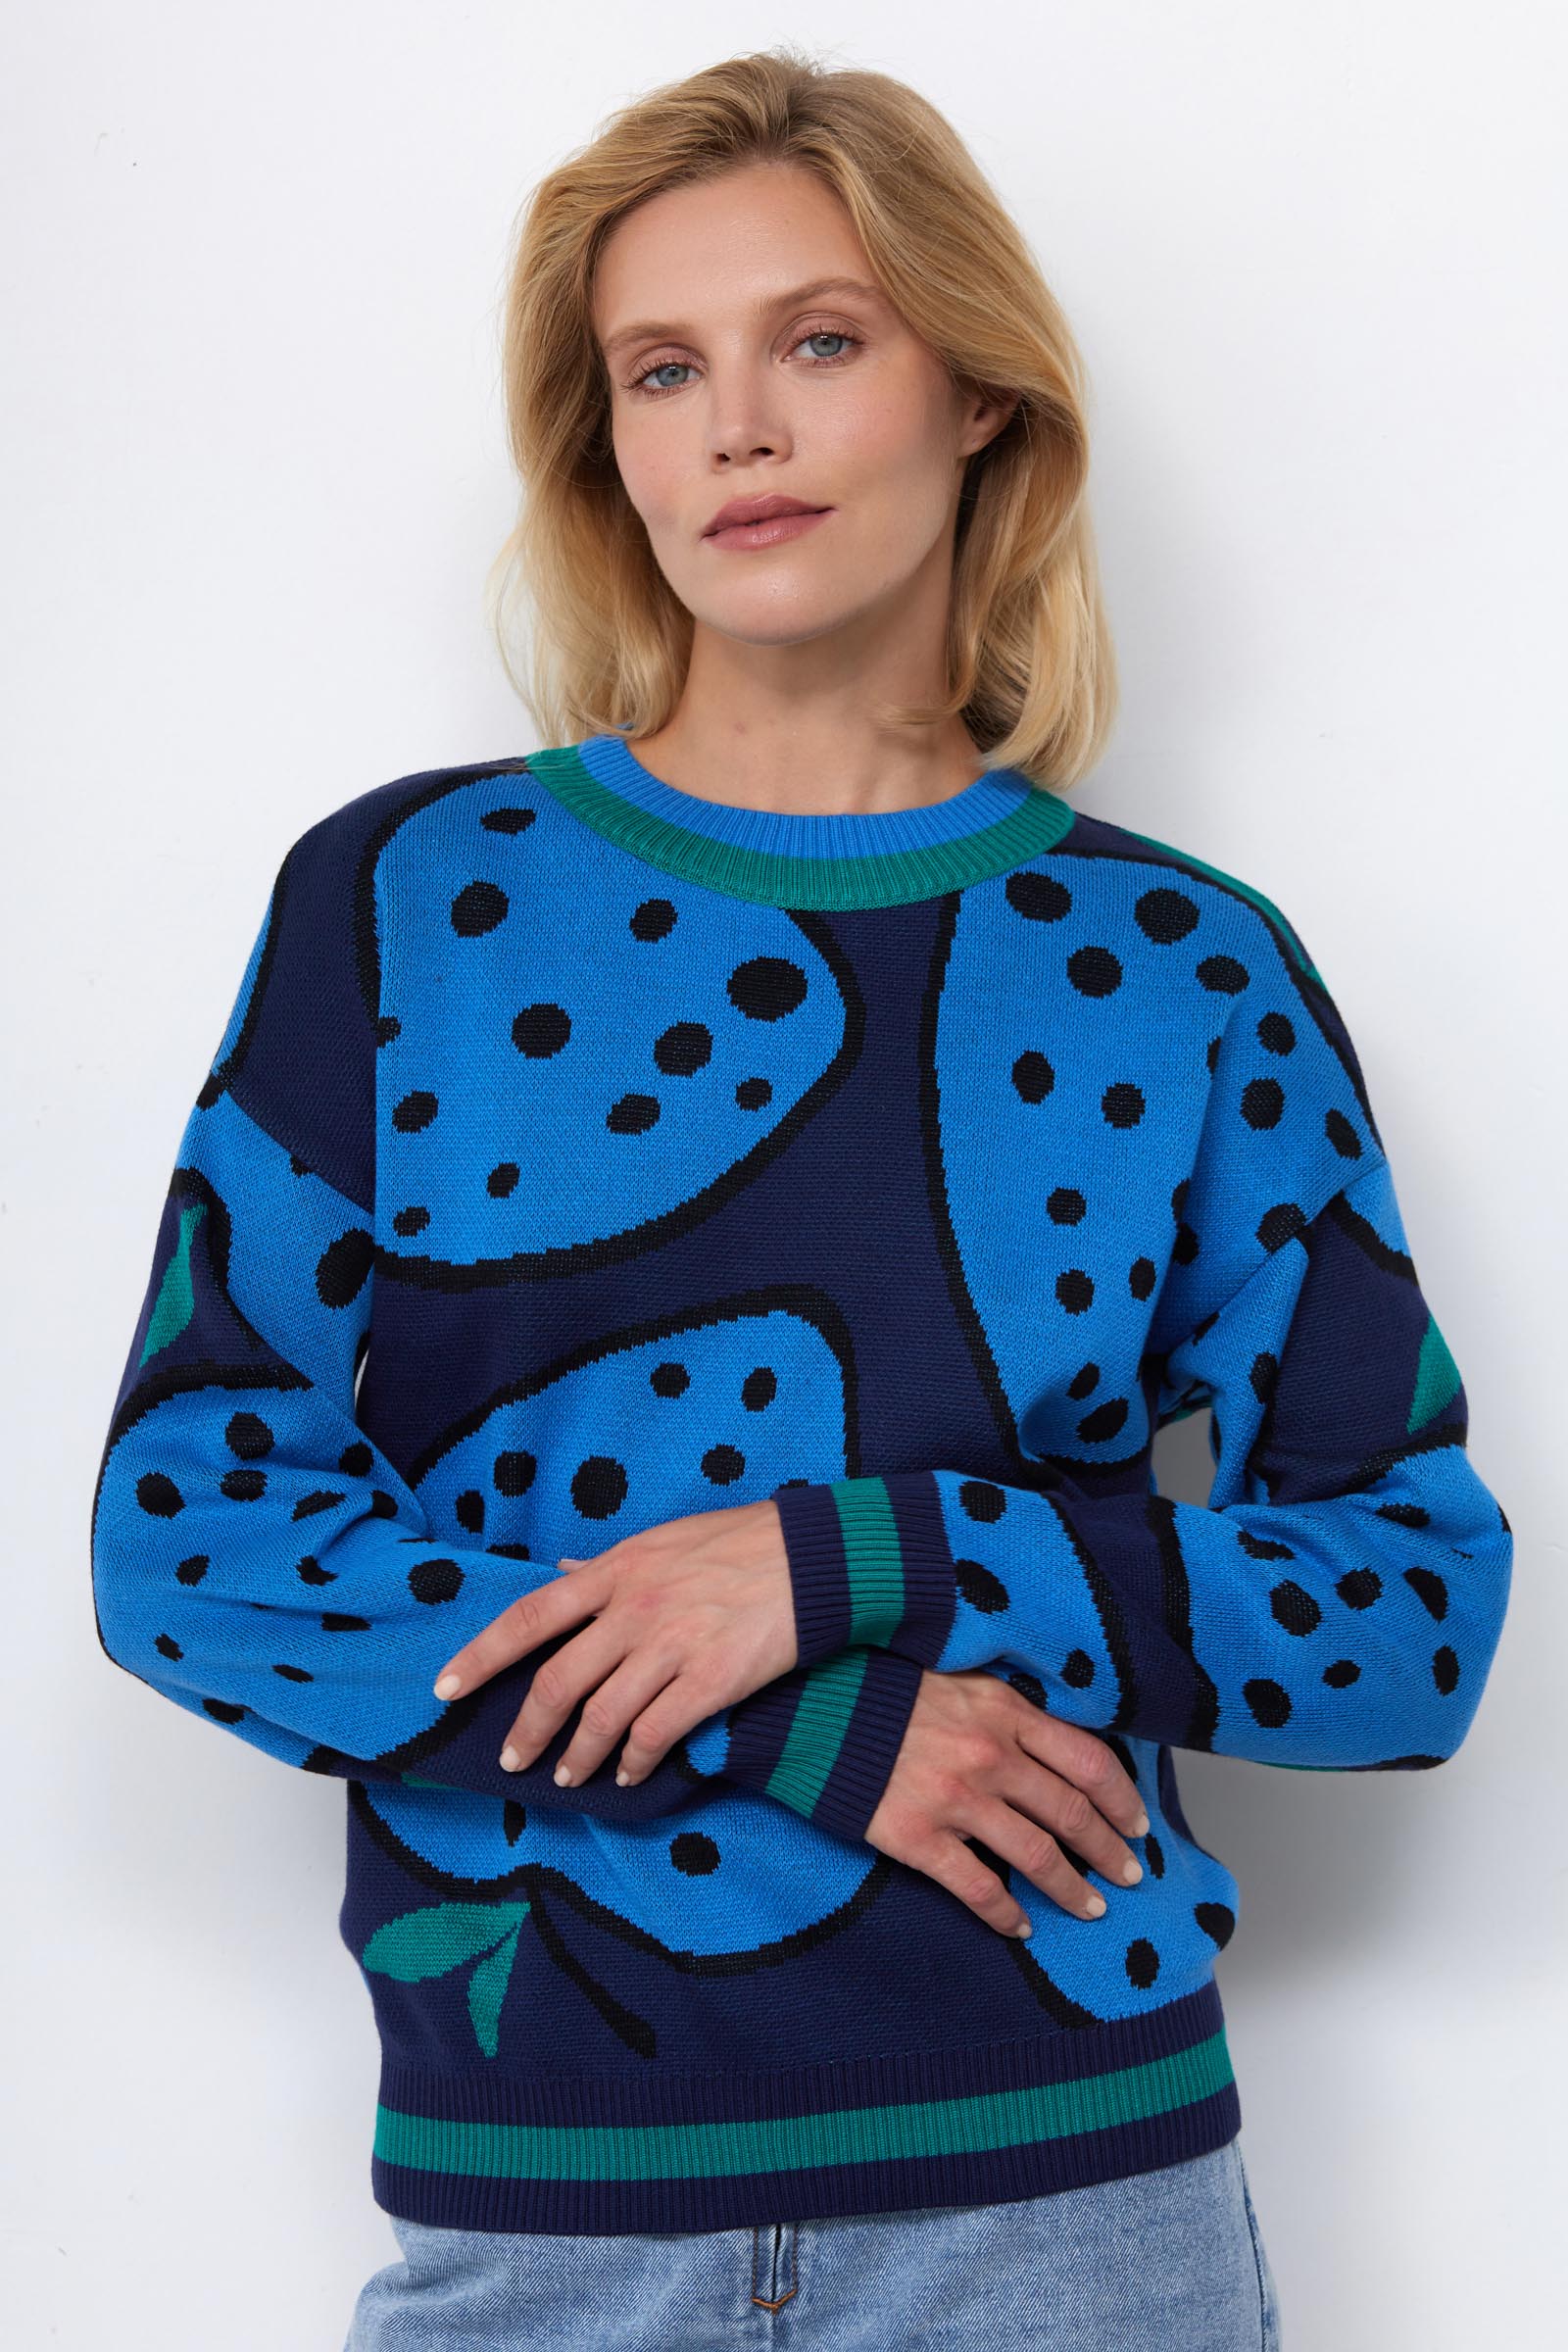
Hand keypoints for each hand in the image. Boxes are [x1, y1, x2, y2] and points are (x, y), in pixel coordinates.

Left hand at [429, 1499, 797, 1787]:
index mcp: (617, 1570)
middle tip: (513, 1760)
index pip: (530, 1616)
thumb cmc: (741, 1542)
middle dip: (528, 1729)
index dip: (482, 1655)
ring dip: (579, 1757)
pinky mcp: (712, 1680)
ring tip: (570, 1778)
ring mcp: (672, 1645)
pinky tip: (629, 1773)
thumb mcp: (663, 1540)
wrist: (815, 1557)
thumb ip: (609, 1566)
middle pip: (558, 1681)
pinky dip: (634, 1761)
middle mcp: (635, 1608)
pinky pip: (657, 1734)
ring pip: (602, 1717)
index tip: (447, 1689)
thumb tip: (564, 1572)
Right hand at [864, 1668, 1150, 1937]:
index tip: (1137, 1822)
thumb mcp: (954, 1674)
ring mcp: (955, 1800)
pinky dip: (1006, 1914)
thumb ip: (1000, 1706)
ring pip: (1036, 1856)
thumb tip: (1045, 1736)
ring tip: (1092, 1909)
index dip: (1121, 1798)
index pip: (1087, 1760)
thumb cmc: (879, 1685)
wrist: (807, 1704)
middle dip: (1108, 1850)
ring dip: (1071, 1889)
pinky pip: (978, 1888)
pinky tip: (1019, 1927)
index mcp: (1003, 1709)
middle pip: (1071, 1813)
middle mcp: (990, 1755)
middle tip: (1128, 1874)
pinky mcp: (916, 1837)